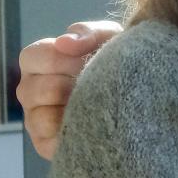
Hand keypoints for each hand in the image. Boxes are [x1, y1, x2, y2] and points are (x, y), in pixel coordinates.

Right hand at [18, 21, 121, 159]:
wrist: (146, 96)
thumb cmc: (120, 61)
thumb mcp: (111, 38)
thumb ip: (89, 33)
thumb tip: (64, 42)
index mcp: (41, 63)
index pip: (32, 56)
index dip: (59, 58)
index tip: (85, 61)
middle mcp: (32, 90)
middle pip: (32, 88)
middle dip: (69, 84)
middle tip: (96, 84)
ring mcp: (36, 118)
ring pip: (38, 115)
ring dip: (72, 107)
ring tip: (98, 102)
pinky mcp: (47, 144)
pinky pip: (48, 139)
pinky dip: (72, 129)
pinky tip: (93, 122)